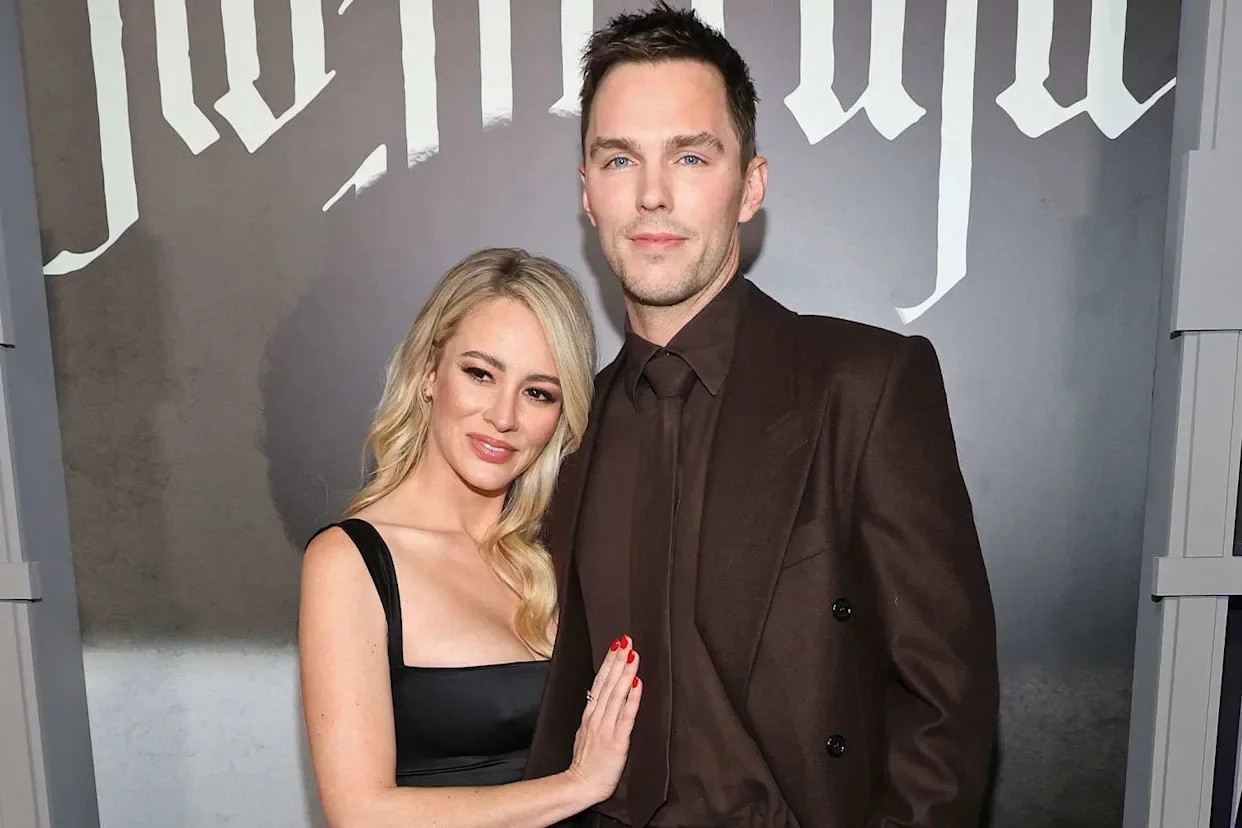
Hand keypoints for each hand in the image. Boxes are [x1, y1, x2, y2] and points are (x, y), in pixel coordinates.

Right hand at [564, 635, 641, 804]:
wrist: (580, 785)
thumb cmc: (586, 762)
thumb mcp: (585, 732)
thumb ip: (594, 715)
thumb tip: (601, 697)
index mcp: (590, 714)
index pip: (600, 682)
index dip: (609, 662)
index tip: (616, 645)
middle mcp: (597, 717)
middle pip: (608, 682)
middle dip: (617, 660)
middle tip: (626, 640)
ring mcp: (606, 727)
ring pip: (617, 694)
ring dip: (625, 672)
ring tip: (633, 654)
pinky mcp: (617, 740)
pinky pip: (626, 715)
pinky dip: (632, 698)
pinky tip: (637, 683)